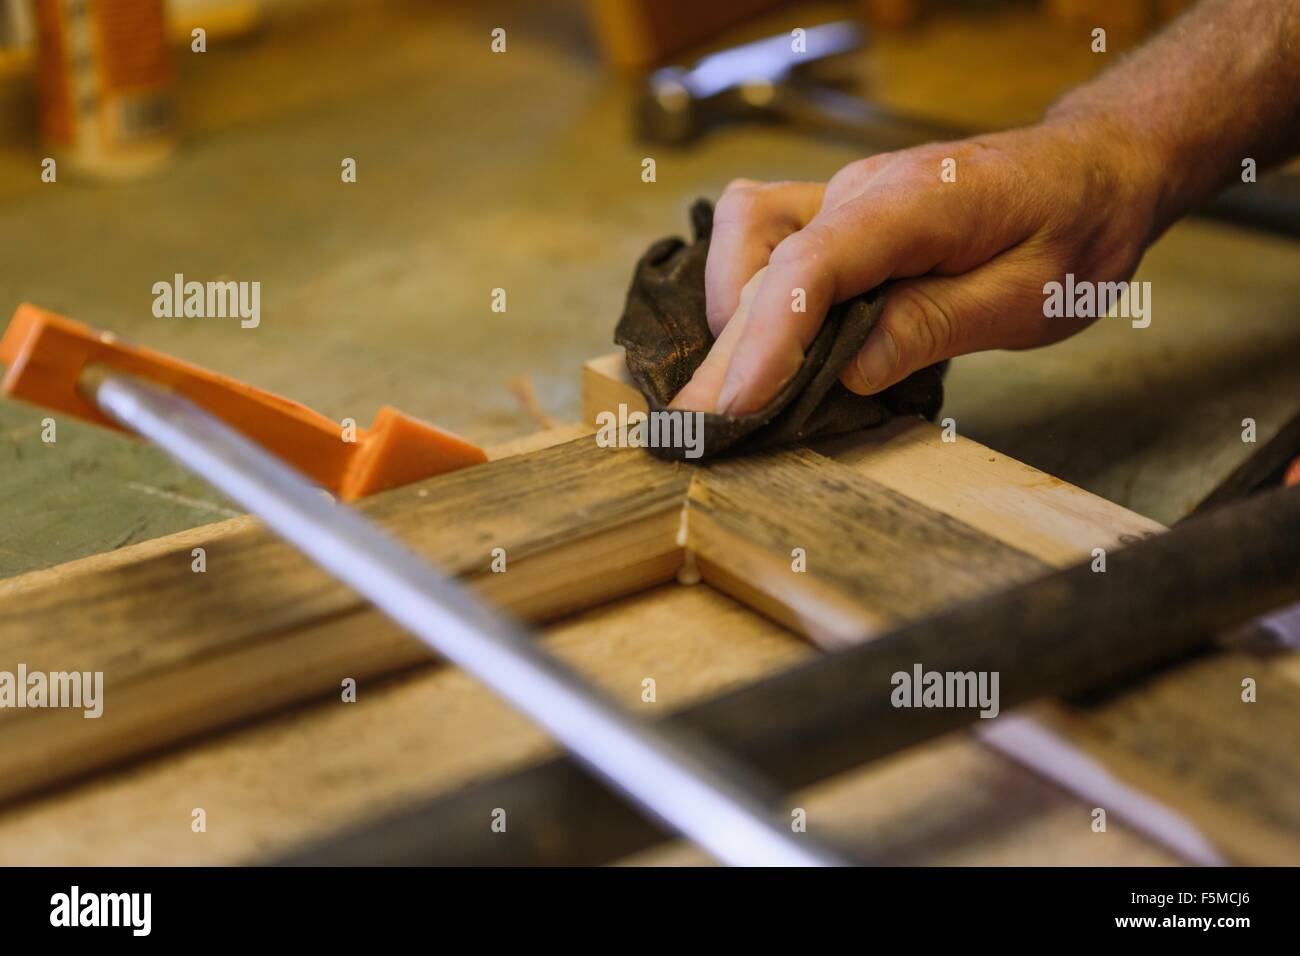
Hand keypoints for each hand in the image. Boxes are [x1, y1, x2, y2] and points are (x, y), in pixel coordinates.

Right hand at [670, 121, 1160, 414]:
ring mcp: (840, 193)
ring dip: (729, 315)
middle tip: (691, 430)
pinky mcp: (835, 211)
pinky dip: (747, 292)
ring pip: (746, 241)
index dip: (769, 340)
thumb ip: (933, 327)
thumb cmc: (1075, 230)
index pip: (815, 265)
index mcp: (916, 202)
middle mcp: (861, 188)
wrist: (1093, 171)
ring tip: (731, 392)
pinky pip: (762, 238)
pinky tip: (755, 342)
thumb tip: (848, 373)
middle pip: (764, 264)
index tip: (738, 407)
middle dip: (724, 353)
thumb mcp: (1029, 296)